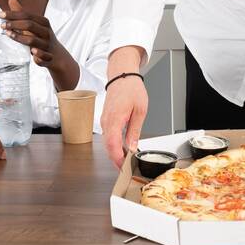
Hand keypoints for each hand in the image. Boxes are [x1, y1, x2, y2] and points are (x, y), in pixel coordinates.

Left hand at [0, 0, 78, 87]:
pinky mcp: (48, 58)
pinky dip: (38, 55)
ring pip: (34, 41)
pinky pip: (44, 56)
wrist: (57, 55)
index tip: (0, 14)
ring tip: (8, 34)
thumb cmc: (42, 38)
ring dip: (21, 38)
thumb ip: (22, 14)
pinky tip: (32, 53)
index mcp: (43, 22)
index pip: (27, 15)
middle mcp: (46, 32)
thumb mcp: (35, 25)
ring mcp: (48, 45)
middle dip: (15, 24)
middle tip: (2, 25)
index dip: (13, 14)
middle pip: (30, 25)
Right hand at [102, 47, 148, 167]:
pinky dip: (114, 144)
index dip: (117, 159)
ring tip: (127, 160)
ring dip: (115, 152)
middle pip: (108, 147)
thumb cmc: (131, 89)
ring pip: (107, 142)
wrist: (122, 76)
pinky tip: (123, 148)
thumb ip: (135, 131)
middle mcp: (106, 121)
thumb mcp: (140, 111)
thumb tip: (133, 147)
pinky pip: (108, 136)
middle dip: (116, 159)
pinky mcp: (106, 120)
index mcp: (115, 119)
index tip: (122, 167)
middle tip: (127, 168)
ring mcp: (104, 121)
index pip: (112, 145)